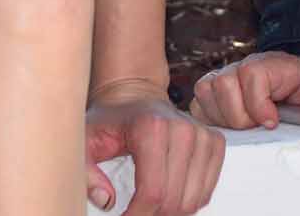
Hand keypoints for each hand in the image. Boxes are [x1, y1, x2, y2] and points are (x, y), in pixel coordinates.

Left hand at [84, 85, 223, 215]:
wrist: (135, 96)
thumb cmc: (111, 119)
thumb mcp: (86, 142)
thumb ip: (87, 174)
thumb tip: (106, 200)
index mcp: (151, 127)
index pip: (152, 192)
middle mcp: (182, 129)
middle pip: (173, 200)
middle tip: (135, 213)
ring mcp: (202, 135)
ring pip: (193, 201)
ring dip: (170, 213)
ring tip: (149, 207)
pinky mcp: (214, 142)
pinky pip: (206, 191)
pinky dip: (188, 203)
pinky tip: (168, 197)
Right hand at [190, 51, 299, 130]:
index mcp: (272, 64)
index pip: (252, 74)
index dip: (258, 103)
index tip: (272, 122)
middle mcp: (243, 67)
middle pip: (222, 84)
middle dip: (240, 115)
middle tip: (257, 126)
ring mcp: (225, 79)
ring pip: (205, 93)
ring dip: (224, 118)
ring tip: (246, 127)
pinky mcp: (213, 96)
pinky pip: (197, 105)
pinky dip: (210, 121)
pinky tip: (232, 128)